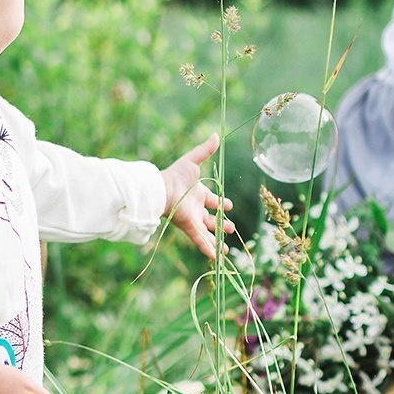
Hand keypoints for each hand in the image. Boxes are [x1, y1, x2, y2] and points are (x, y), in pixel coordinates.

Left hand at [160, 138, 233, 257]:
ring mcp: (193, 218)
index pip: (212, 200)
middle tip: (231, 229)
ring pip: (208, 232)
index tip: (230, 206)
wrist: (161, 188)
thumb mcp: (193, 160)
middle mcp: (196, 207)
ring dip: (217, 240)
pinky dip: (208, 249)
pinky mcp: (189, 227)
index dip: (222, 204)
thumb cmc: (175, 174)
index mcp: (198, 193)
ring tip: (226, 249)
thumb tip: (215, 134)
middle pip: (211, 218)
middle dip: (222, 223)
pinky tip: (217, 258)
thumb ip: (205, 150)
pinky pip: (201, 240)